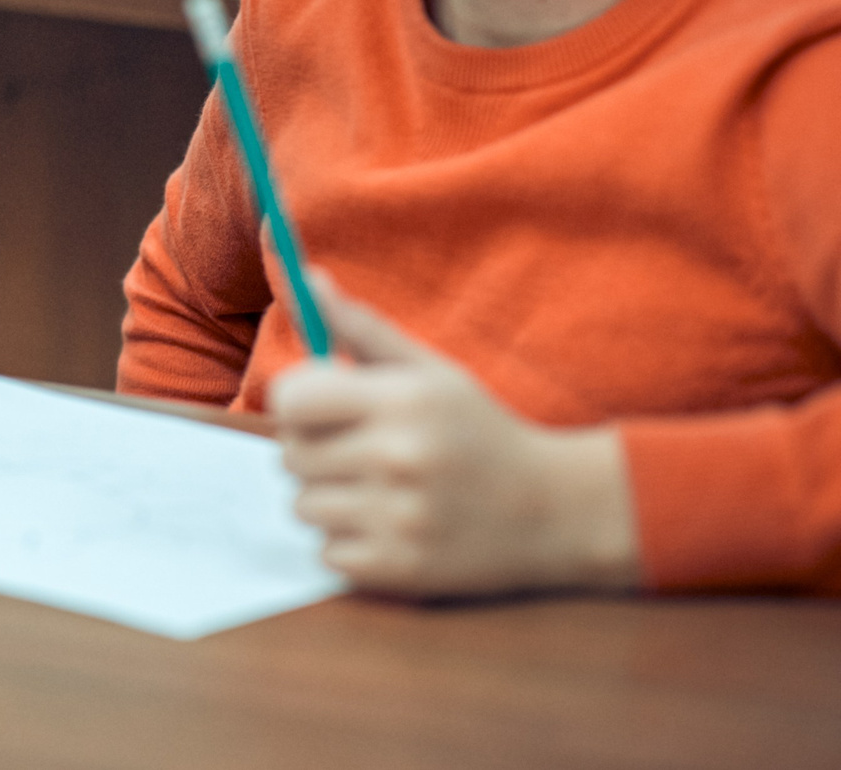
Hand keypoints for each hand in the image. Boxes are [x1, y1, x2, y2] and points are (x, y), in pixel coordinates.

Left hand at [271, 270, 641, 596]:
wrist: (556, 511)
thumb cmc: (479, 430)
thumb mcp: (429, 370)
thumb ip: (358, 326)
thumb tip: (302, 276)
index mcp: (402, 401)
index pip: (290, 399)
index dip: (299, 403)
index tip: (324, 409)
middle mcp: (399, 458)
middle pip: (291, 456)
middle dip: (315, 451)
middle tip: (362, 452)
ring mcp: (401, 519)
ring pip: (303, 507)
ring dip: (330, 500)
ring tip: (381, 490)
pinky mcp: (403, 570)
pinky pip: (327, 553)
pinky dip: (349, 544)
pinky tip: (392, 526)